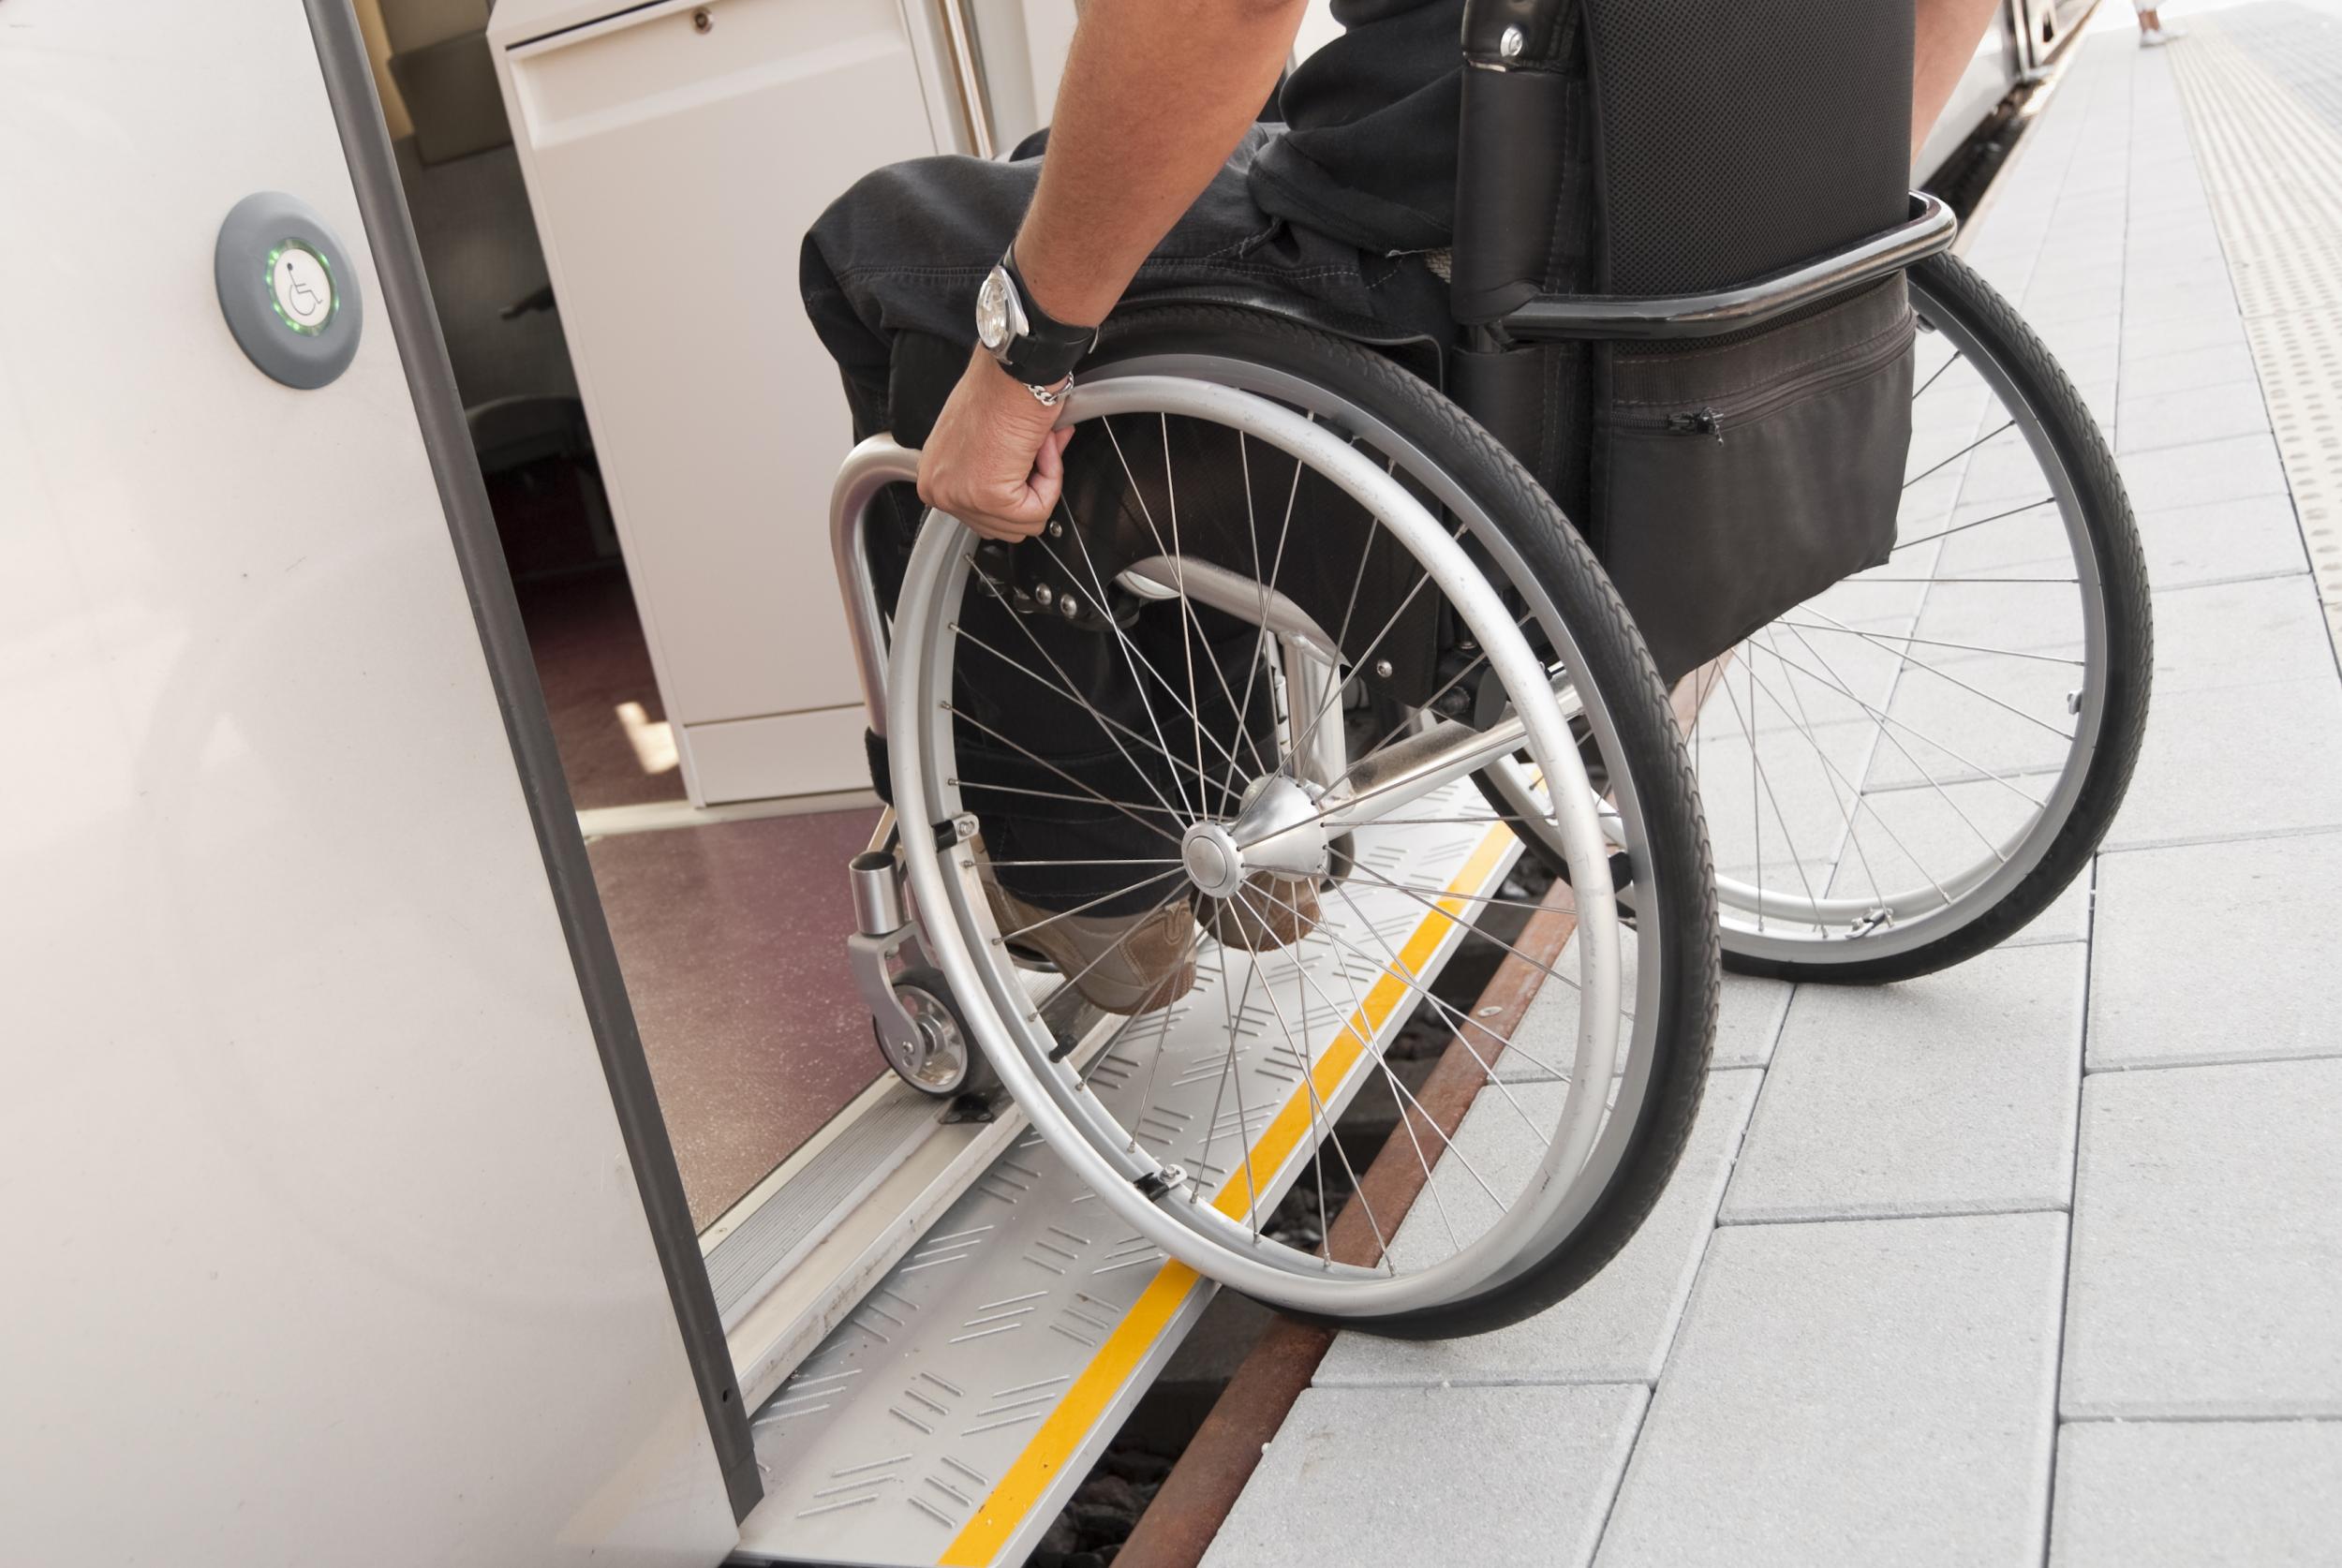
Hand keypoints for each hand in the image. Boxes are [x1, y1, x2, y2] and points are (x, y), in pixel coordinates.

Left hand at [916, 347, 1076, 541]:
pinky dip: (1050, 482)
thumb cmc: (1001, 386)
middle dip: (1028, 490)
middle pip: (1000, 526)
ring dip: (1041, 485)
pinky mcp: (988, 497)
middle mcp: (937, 490)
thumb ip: (995, 468)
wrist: (1016, 369)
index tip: (1023, 454)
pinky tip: (1039, 449)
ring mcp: (960, 497)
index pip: (980, 514)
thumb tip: (1024, 479)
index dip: (1014, 486)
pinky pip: (1036, 512)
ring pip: (1021, 524)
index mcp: (933, 474)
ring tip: (1035, 446)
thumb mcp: (982, 436)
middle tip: (1034, 448)